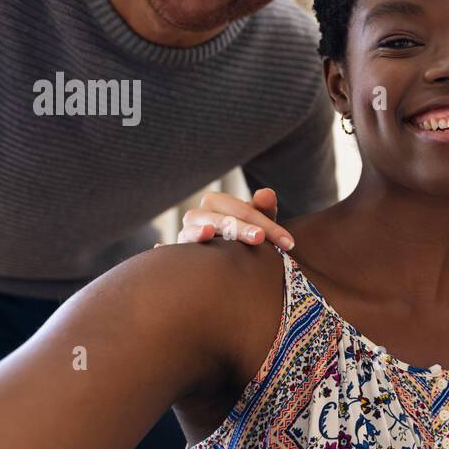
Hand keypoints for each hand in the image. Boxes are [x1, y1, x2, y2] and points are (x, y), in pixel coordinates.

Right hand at [158, 187, 293, 249]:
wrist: (227, 256)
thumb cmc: (247, 236)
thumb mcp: (259, 225)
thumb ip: (264, 210)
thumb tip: (266, 192)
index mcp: (218, 204)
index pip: (242, 209)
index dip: (266, 223)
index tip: (288, 242)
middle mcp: (199, 216)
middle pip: (218, 218)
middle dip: (240, 228)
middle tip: (260, 239)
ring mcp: (185, 234)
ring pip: (191, 232)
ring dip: (199, 233)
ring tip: (208, 234)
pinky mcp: (178, 254)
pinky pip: (169, 251)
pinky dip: (163, 248)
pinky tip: (159, 248)